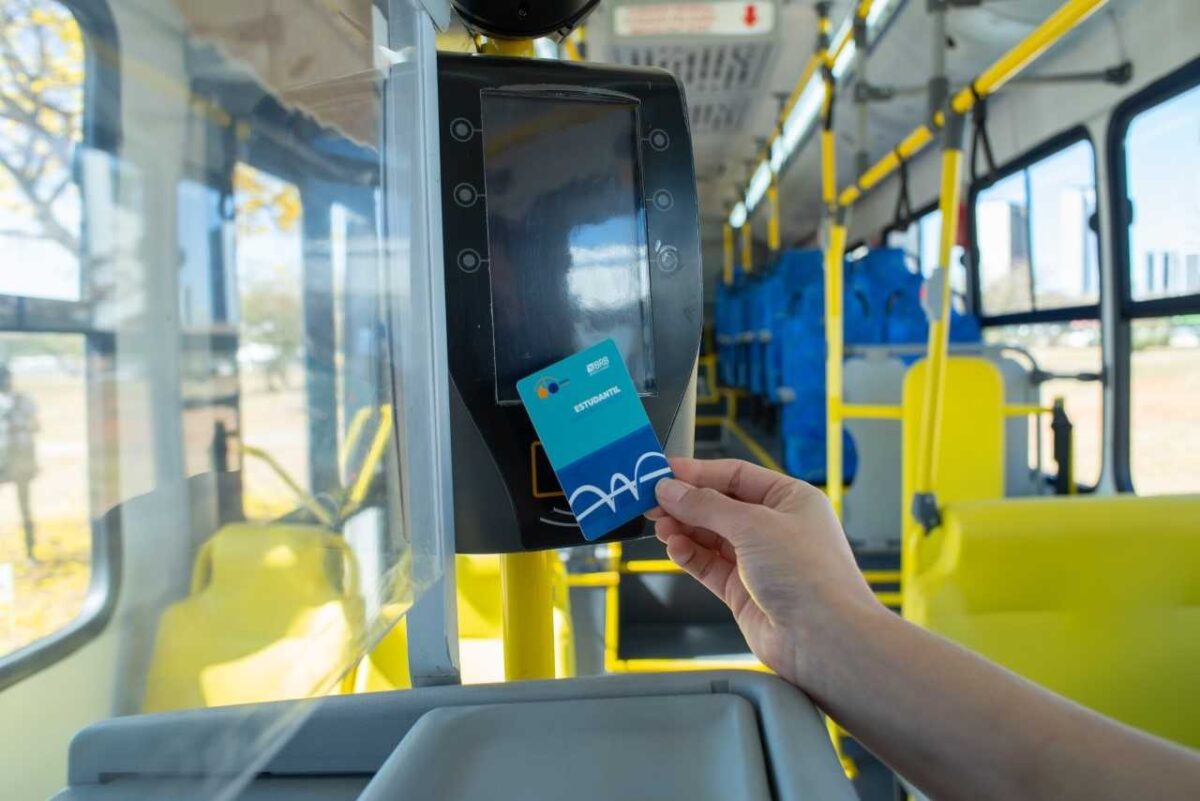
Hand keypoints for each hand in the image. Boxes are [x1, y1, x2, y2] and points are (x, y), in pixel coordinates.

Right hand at [649, 457, 879, 686]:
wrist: (824, 639)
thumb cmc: (811, 576)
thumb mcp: (753, 525)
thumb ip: (706, 506)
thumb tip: (671, 490)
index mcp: (790, 499)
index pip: (736, 475)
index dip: (698, 472)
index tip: (664, 471)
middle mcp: (776, 527)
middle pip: (720, 505)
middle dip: (686, 502)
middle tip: (652, 501)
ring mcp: (759, 560)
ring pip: (711, 536)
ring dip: (684, 529)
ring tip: (661, 526)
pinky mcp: (744, 591)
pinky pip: (708, 565)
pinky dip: (689, 555)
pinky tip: (675, 547)